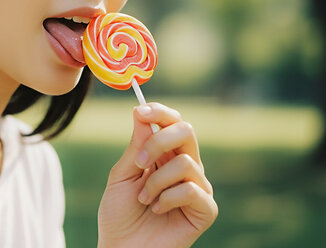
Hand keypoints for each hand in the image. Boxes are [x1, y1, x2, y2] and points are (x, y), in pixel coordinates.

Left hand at [97, 103, 217, 247]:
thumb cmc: (119, 214)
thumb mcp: (122, 174)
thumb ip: (136, 145)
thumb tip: (141, 112)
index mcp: (165, 155)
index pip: (173, 123)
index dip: (160, 112)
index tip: (140, 111)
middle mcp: (185, 167)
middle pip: (186, 131)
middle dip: (158, 142)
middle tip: (139, 163)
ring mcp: (198, 188)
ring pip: (186, 162)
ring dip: (156, 181)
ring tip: (145, 199)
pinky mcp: (205, 210)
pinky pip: (192, 189)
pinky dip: (167, 199)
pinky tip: (157, 210)